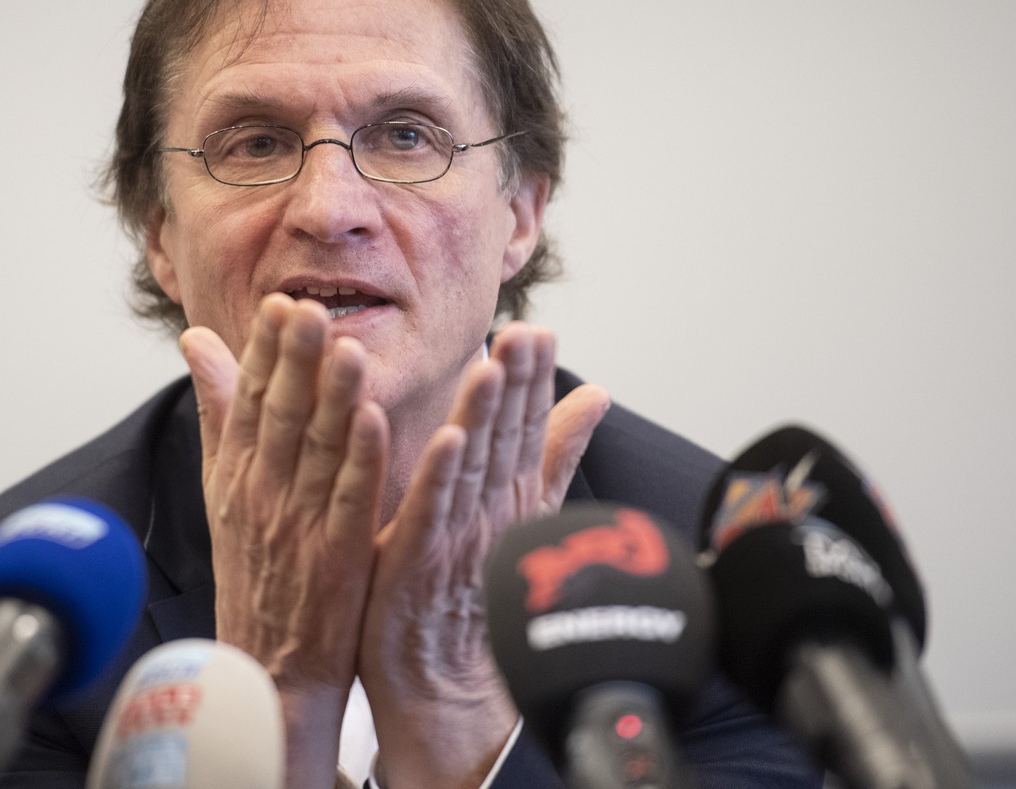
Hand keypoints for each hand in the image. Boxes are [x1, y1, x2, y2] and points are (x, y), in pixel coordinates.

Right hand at [180, 293, 388, 788]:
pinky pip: (350, 500)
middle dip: (293, 361)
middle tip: (307, 307)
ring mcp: (299, 525)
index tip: (280, 302)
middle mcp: (263, 493)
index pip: (249, 398)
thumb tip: (196, 342)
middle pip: (279, 415)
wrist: (270, 667)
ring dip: (332, 399)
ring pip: (318, 450)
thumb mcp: (222, 487)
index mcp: (237, 473)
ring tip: (348, 348)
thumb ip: (218, 412)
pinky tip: (375, 420)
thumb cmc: (256, 571)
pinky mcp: (337, 557)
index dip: (264, 350)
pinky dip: (361, 460)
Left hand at [357, 323, 610, 788]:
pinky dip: (441, 478)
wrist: (444, 686)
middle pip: (507, 436)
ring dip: (484, 416)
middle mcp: (491, 510)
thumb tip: (596, 394)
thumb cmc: (474, 594)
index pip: (527, 425)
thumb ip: (554, 452)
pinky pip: (432, 514)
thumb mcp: (520, 511)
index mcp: (510, 493)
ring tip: (492, 367)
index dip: (534, 378)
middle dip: (517, 384)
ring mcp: (458, 537)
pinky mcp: (420, 563)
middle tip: (524, 332)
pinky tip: (449, 439)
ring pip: (473, 465)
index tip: (538, 329)